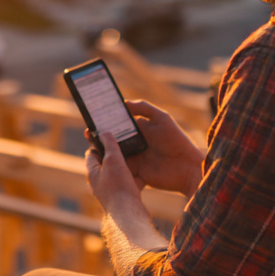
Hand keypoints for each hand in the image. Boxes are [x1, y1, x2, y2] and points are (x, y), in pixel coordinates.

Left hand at [86, 132, 144, 213]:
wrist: (129, 214)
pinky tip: (146, 169)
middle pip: (107, 162)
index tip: (106, 133)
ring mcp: (113, 190)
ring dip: (128, 163)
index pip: (92, 153)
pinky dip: (137, 175)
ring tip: (137, 150)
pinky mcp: (125, 196)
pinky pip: (131, 182)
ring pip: (120, 172)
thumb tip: (104, 132)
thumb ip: (110, 145)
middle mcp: (101, 182)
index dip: (98, 142)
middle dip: (116, 152)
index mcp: (93, 172)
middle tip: (125, 140)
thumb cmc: (118, 187)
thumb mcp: (113, 160)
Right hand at [87, 100, 204, 197]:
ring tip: (90, 145)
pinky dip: (109, 166)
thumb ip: (144, 108)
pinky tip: (99, 162)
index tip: (93, 116)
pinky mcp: (133, 173)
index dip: (107, 120)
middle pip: (112, 139)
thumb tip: (124, 103)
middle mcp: (134, 144)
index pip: (119, 124)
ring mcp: (133, 159)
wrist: (187, 168)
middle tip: (88, 132)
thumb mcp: (162, 118)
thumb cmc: (176, 141)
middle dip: (99, 136)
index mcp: (139, 130)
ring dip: (101, 151)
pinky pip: (118, 169)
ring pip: (112, 154)